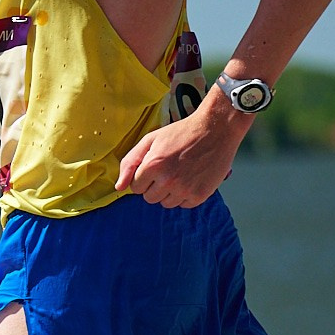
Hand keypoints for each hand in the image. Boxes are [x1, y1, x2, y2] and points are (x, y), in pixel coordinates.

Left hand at [116, 89, 248, 206]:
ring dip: (169, 192)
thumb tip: (119, 187)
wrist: (216, 129)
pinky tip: (191, 178)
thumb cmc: (182, 132)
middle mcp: (168, 180)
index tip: (154, 166)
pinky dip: (185, 195)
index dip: (143, 177)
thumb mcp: (151, 140)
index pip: (135, 187)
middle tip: (168, 169)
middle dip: (154, 186)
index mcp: (153, 165)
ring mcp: (185, 189)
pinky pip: (183, 205)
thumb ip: (130, 162)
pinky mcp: (200, 195)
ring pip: (165, 203)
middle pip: (149, 198)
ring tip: (180, 172)